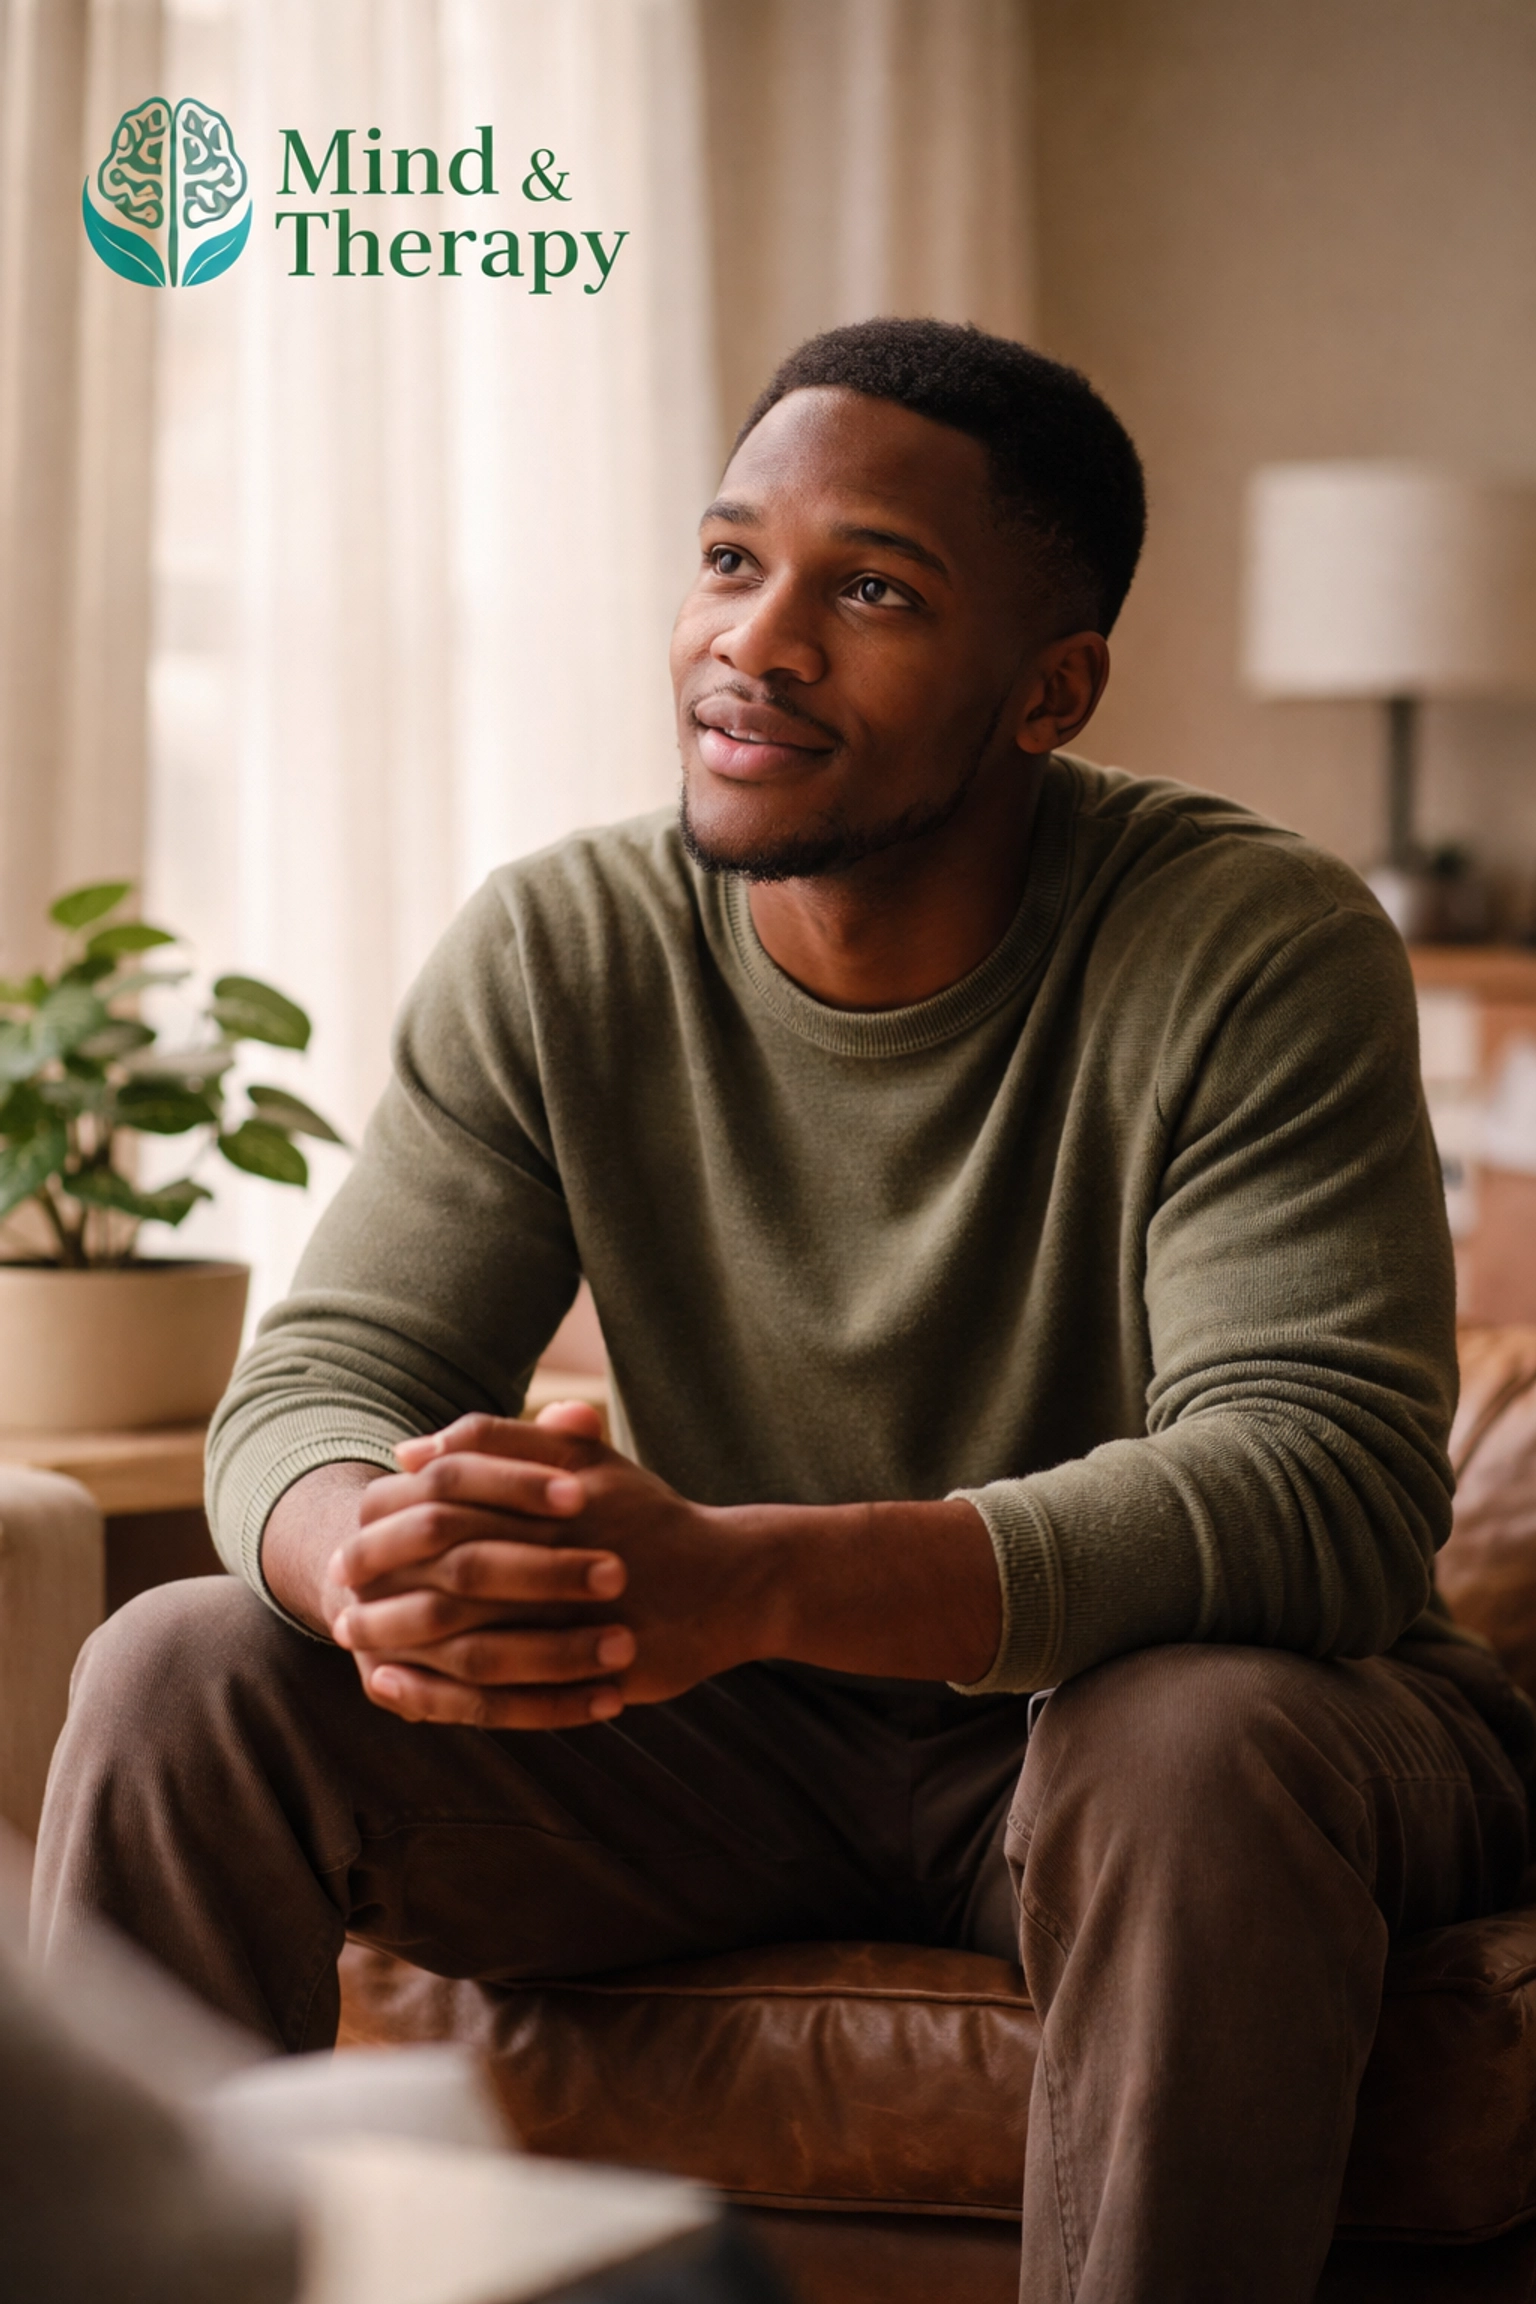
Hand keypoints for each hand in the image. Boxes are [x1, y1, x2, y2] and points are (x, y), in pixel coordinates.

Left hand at [327, 1405, 783, 1729]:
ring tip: (353, 1635)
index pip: (454, 1497)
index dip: (395, 1515)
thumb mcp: (583, 1462)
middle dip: (386, 1575)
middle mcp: (567, 1548)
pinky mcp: (593, 1668)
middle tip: (338, 1585)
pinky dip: (441, 1691)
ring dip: (402, 1634)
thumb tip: (408, 1452)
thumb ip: (501, 1442)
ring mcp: (581, 1614)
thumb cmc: (646, 1516)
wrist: (732, 1581)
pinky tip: (396, 1686)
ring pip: (471, 1631)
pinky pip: (500, 1689)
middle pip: (450, 1564)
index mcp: (558, 1493)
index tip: (354, 1529)